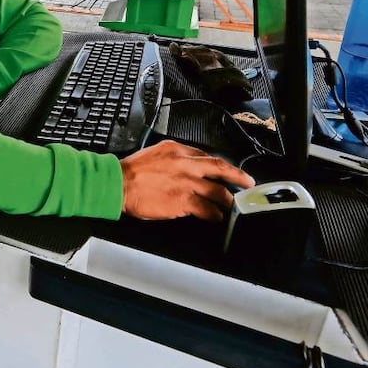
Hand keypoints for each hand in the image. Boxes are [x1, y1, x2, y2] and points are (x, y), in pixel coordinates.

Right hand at [119, 140, 254, 221]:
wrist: (119, 184)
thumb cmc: (132, 171)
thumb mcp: (155, 153)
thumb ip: (174, 158)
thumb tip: (188, 168)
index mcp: (178, 150)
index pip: (206, 156)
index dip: (220, 165)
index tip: (227, 171)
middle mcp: (185, 164)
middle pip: (219, 168)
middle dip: (237, 176)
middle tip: (248, 182)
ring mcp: (186, 183)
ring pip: (217, 190)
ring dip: (227, 200)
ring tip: (230, 206)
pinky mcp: (183, 201)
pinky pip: (206, 208)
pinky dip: (214, 214)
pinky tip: (216, 217)